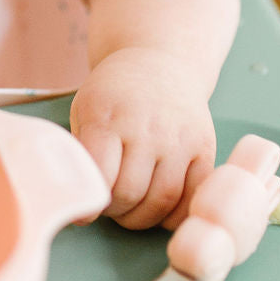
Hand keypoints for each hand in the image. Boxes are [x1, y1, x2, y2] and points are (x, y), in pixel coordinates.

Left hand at [69, 46, 216, 230]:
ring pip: (163, 200)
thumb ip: (80, 150)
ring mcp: (179, 138)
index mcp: (108, 116)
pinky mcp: (204, 147)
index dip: (89, 204)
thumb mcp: (84, 109)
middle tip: (109, 207)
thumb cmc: (114, 93)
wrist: (161, 62)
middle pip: (130, 193)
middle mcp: (146, 127)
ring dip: (142, 218)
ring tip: (130, 210)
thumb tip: (75, 198)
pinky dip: (176, 215)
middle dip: (114, 211)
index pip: (99, 174)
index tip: (83, 215)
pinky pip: (194, 195)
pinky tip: (160, 210)